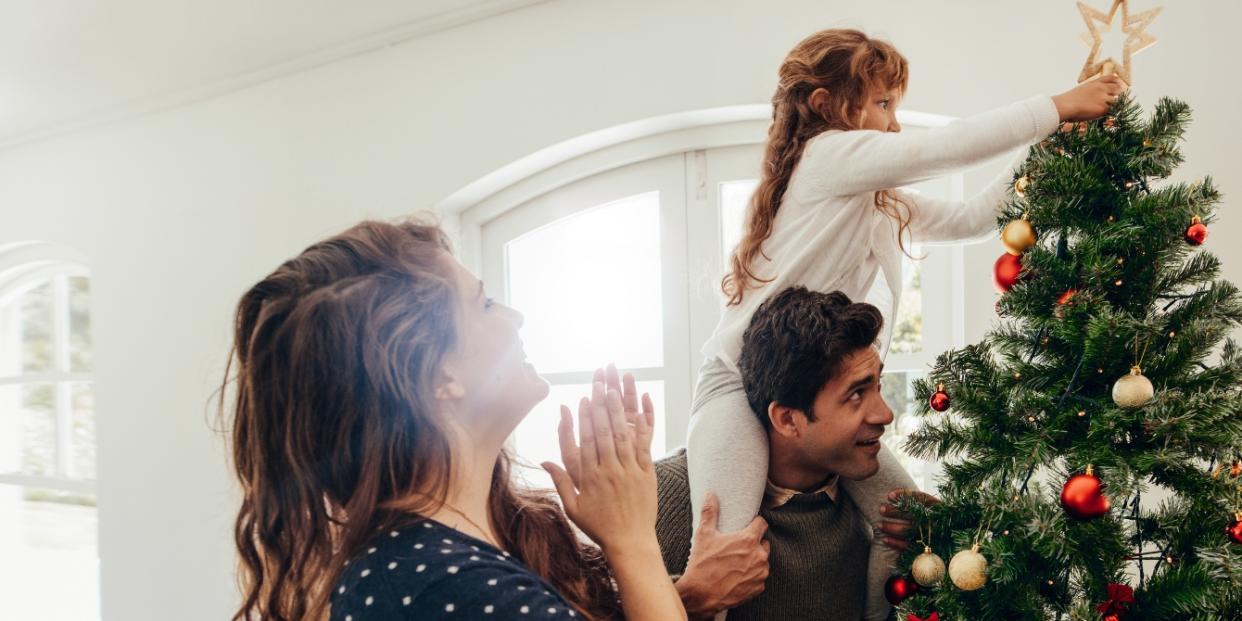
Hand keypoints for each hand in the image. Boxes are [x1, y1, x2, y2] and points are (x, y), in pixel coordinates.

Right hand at [543, 365, 656, 553]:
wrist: (630, 542)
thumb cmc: (599, 526)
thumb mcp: (573, 508)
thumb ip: (560, 482)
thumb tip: (545, 461)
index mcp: (590, 478)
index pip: (586, 441)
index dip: (584, 418)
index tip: (583, 398)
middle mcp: (609, 471)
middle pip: (604, 432)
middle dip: (601, 405)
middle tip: (599, 383)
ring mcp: (629, 471)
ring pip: (622, 436)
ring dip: (618, 411)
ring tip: (615, 390)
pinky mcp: (646, 474)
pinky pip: (644, 447)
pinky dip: (642, 428)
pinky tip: (639, 411)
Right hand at [676, 492, 768, 618]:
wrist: (701, 594)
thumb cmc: (702, 563)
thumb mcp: (704, 534)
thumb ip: (710, 512)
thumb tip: (710, 494)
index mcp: (748, 540)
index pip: (762, 524)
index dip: (754, 524)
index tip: (748, 526)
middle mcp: (759, 555)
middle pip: (763, 543)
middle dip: (754, 543)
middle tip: (738, 547)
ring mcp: (760, 573)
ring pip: (763, 561)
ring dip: (754, 560)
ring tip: (737, 563)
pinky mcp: (759, 587)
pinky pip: (760, 577)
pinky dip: (752, 576)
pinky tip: (738, 576)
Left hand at [877, 489, 939, 551]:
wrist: (949, 547)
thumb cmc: (933, 524)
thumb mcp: (932, 511)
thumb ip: (918, 503)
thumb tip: (892, 496)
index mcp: (941, 509)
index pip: (923, 498)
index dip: (906, 495)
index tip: (889, 495)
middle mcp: (939, 522)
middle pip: (915, 514)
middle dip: (895, 511)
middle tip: (881, 509)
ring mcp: (934, 537)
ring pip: (910, 531)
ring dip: (892, 528)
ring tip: (879, 525)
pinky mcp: (928, 550)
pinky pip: (910, 547)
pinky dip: (896, 543)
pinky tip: (885, 540)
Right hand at [1051, 75, 1126, 121]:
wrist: (1065, 106)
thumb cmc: (1068, 100)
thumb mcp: (1081, 89)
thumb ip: (1092, 90)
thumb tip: (1097, 96)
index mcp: (1096, 82)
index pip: (1112, 78)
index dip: (1117, 82)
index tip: (1119, 86)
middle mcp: (1102, 88)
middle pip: (1117, 88)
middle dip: (1117, 94)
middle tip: (1112, 100)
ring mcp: (1103, 98)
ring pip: (1114, 100)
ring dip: (1111, 104)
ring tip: (1101, 108)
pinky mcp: (1103, 108)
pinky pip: (1110, 110)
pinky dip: (1106, 112)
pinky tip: (1098, 113)